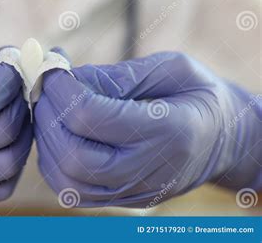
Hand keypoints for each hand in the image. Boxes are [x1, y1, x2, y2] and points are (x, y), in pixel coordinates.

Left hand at [34, 51, 260, 207]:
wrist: (221, 140)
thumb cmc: (196, 95)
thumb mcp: (170, 68)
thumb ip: (118, 74)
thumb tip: (66, 77)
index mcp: (167, 131)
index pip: (89, 116)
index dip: (60, 88)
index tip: (54, 65)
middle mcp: (146, 170)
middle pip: (71, 154)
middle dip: (47, 113)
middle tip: (49, 86)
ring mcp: (131, 192)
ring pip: (64, 178)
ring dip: (45, 137)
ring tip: (52, 107)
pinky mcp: (119, 200)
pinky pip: (70, 189)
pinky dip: (52, 159)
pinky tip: (59, 132)